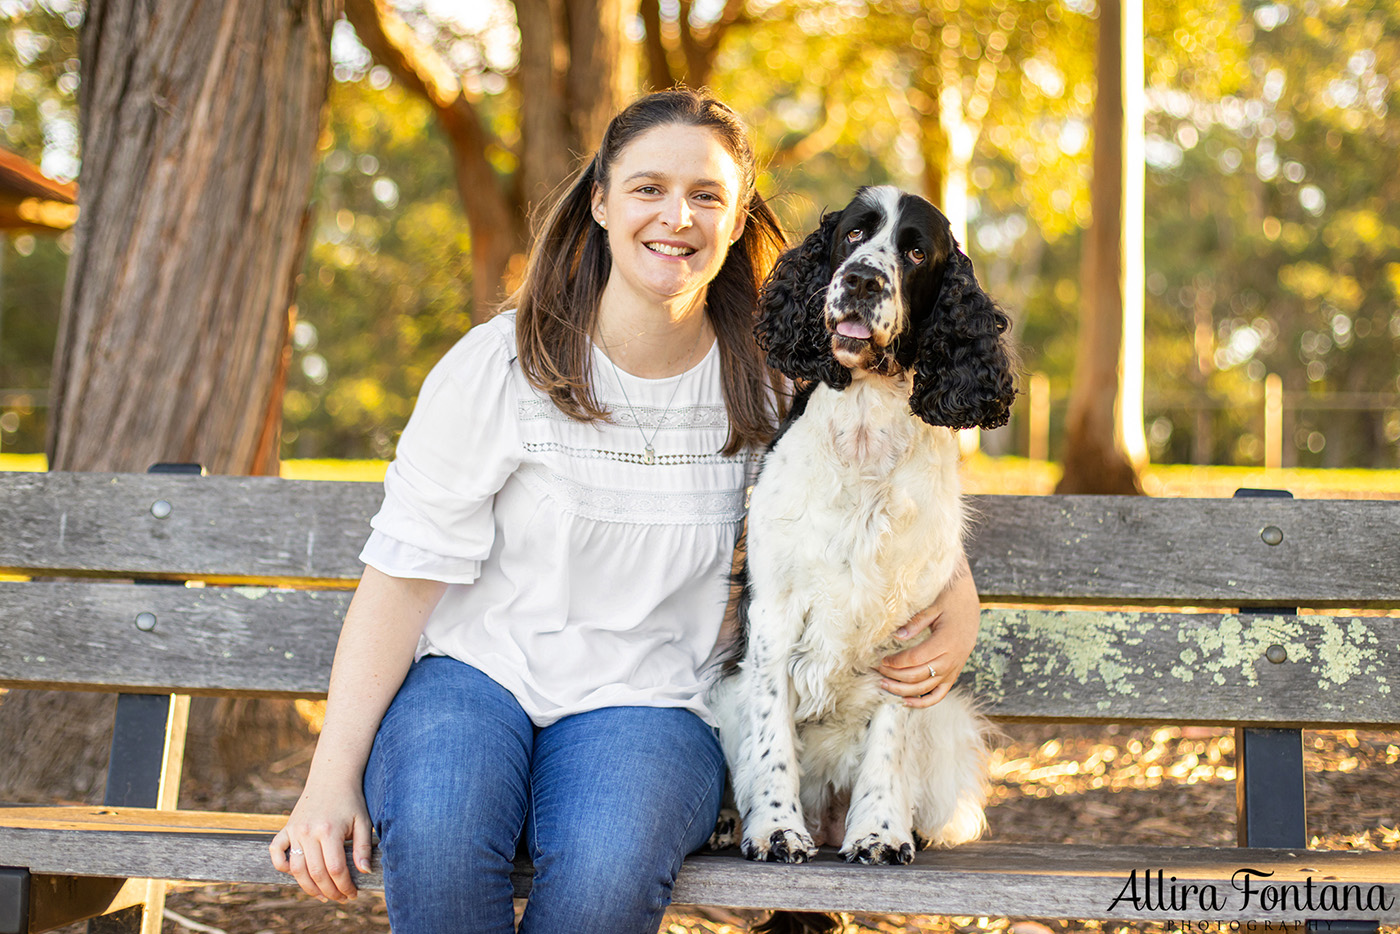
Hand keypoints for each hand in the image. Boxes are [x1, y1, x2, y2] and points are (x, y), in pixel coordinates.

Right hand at [269, 776, 373, 902]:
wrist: (332, 776)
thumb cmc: (350, 800)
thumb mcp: (363, 821)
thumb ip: (363, 848)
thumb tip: (364, 872)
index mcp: (329, 830)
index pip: (335, 869)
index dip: (344, 886)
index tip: (353, 894)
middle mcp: (308, 831)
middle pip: (315, 873)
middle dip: (329, 891)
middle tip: (341, 898)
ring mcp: (294, 830)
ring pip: (296, 869)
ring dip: (309, 887)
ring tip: (324, 895)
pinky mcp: (286, 828)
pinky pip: (275, 852)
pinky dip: (282, 866)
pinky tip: (298, 874)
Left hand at [875, 560, 979, 707]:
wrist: (971, 606)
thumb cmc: (950, 602)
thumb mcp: (933, 607)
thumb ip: (915, 623)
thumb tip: (896, 636)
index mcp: (946, 642)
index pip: (915, 658)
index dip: (896, 662)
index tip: (880, 659)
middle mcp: (951, 660)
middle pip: (918, 675)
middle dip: (894, 675)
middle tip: (875, 670)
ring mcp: (953, 670)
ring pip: (925, 688)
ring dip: (902, 690)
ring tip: (883, 684)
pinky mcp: (953, 675)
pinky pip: (939, 694)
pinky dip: (923, 702)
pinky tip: (906, 702)